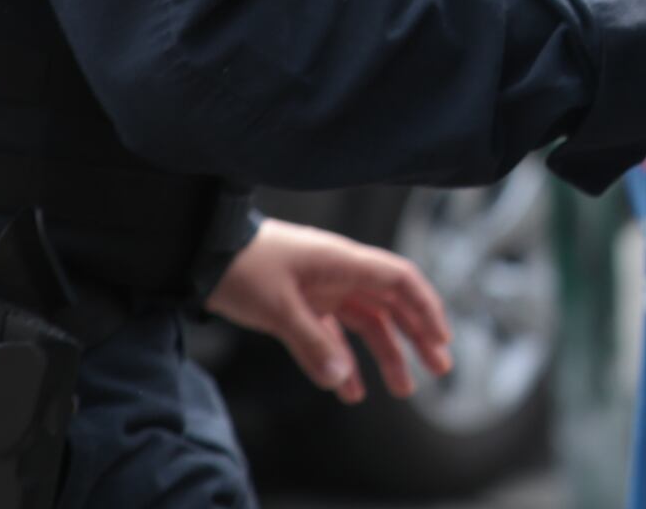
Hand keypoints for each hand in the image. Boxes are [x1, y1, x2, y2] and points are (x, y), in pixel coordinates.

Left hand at [206, 218, 452, 403]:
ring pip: (367, 323)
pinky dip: (344, 362)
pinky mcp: (303, 306)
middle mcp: (340, 275)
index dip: (426, 307)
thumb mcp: (277, 307)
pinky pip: (334, 336)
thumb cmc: (244, 268)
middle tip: (440, 368)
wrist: (203, 254)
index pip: (399, 281)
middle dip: (418, 336)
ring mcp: (323, 290)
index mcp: (343, 263)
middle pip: (391, 305)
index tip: (442, 338)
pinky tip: (350, 391)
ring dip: (386, 354)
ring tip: (403, 389)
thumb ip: (312, 343)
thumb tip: (342, 382)